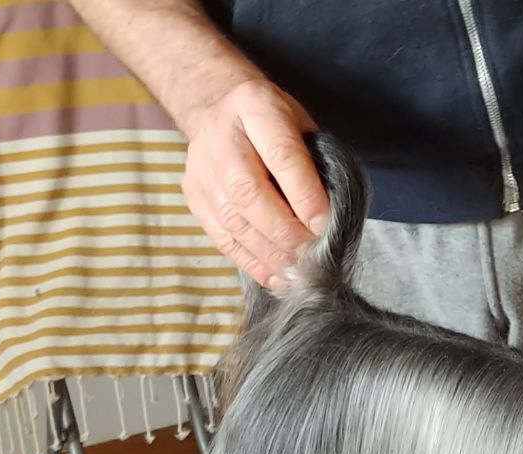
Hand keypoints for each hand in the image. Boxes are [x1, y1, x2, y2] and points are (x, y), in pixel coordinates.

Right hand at [180, 78, 330, 291]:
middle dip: (285, 232)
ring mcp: (201, 168)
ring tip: (297, 274)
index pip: (281, 155)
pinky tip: (276, 277)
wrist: (219, 107)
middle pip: (248, 193)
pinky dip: (252, 263)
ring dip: (270, 255)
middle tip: (311, 257)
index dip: (304, 196)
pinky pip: (222, 237)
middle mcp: (220, 135)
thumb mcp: (301, 125)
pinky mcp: (194, 196)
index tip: (324, 226)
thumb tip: (328, 221)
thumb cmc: (274, 123)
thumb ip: (315, 164)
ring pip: (233, 221)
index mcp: (254, 106)